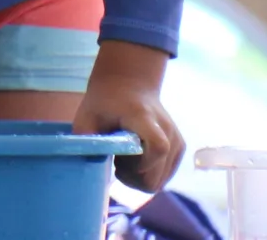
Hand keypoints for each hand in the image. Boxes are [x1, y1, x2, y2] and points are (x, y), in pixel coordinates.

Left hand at [76, 39, 183, 191]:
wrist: (129, 84)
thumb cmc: (105, 102)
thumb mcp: (87, 116)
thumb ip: (87, 140)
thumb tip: (92, 164)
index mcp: (146, 119)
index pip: (159, 148)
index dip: (138, 165)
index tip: (118, 159)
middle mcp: (168, 131)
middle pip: (156, 177)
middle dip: (132, 177)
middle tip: (116, 161)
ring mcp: (177, 141)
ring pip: (160, 182)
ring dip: (139, 176)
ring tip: (126, 157)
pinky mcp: (179, 149)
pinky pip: (164, 176)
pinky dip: (148, 174)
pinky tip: (136, 159)